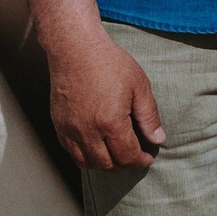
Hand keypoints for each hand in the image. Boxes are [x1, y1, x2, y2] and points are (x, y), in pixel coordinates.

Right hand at [44, 28, 164, 170]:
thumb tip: (158, 138)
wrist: (75, 49)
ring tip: (116, 157)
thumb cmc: (109, 63)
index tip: (147, 158)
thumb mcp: (139, 86)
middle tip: (134, 159)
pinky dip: (85, 157)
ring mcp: (69, 130)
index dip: (139, 161)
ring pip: (86, 163)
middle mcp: (87, 131)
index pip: (127, 156)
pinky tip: (96, 148)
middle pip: (106, 164)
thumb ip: (149, 116)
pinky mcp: (59, 125)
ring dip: (103, 165)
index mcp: (110, 122)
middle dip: (123, 166)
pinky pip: (70, 152)